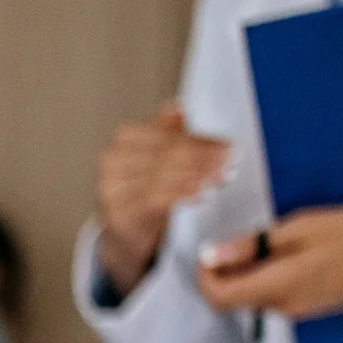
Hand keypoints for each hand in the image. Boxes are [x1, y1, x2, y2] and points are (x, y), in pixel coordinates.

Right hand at [98, 104, 230, 293]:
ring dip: (197, 176)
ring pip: (161, 176)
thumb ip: (170, 136)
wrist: (126, 234)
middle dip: (203, 159)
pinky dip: (182, 194)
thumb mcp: (162, 161)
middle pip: (165, 155)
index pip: (167, 135)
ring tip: (222, 178)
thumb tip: (176, 107)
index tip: (228, 148)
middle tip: (231, 163)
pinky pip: (154, 199)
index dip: (200, 141)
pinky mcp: (117, 213)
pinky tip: (203, 193)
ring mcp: (111, 187)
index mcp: (126, 138)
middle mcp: (113, 159)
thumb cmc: (148, 193)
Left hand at [197, 206, 342, 321]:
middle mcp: (282, 307)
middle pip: (232, 298)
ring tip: (271, 238)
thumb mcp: (301, 227)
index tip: (210, 248)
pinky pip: (275, 294)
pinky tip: (289, 250)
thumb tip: (211, 256)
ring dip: (249, 270)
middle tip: (242, 236)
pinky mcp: (311, 306)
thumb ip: (251, 245)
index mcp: (276, 287)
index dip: (203, 273)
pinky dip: (268, 274)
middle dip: (225, 270)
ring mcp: (298, 310)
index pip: (216, 297)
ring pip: (253, 296)